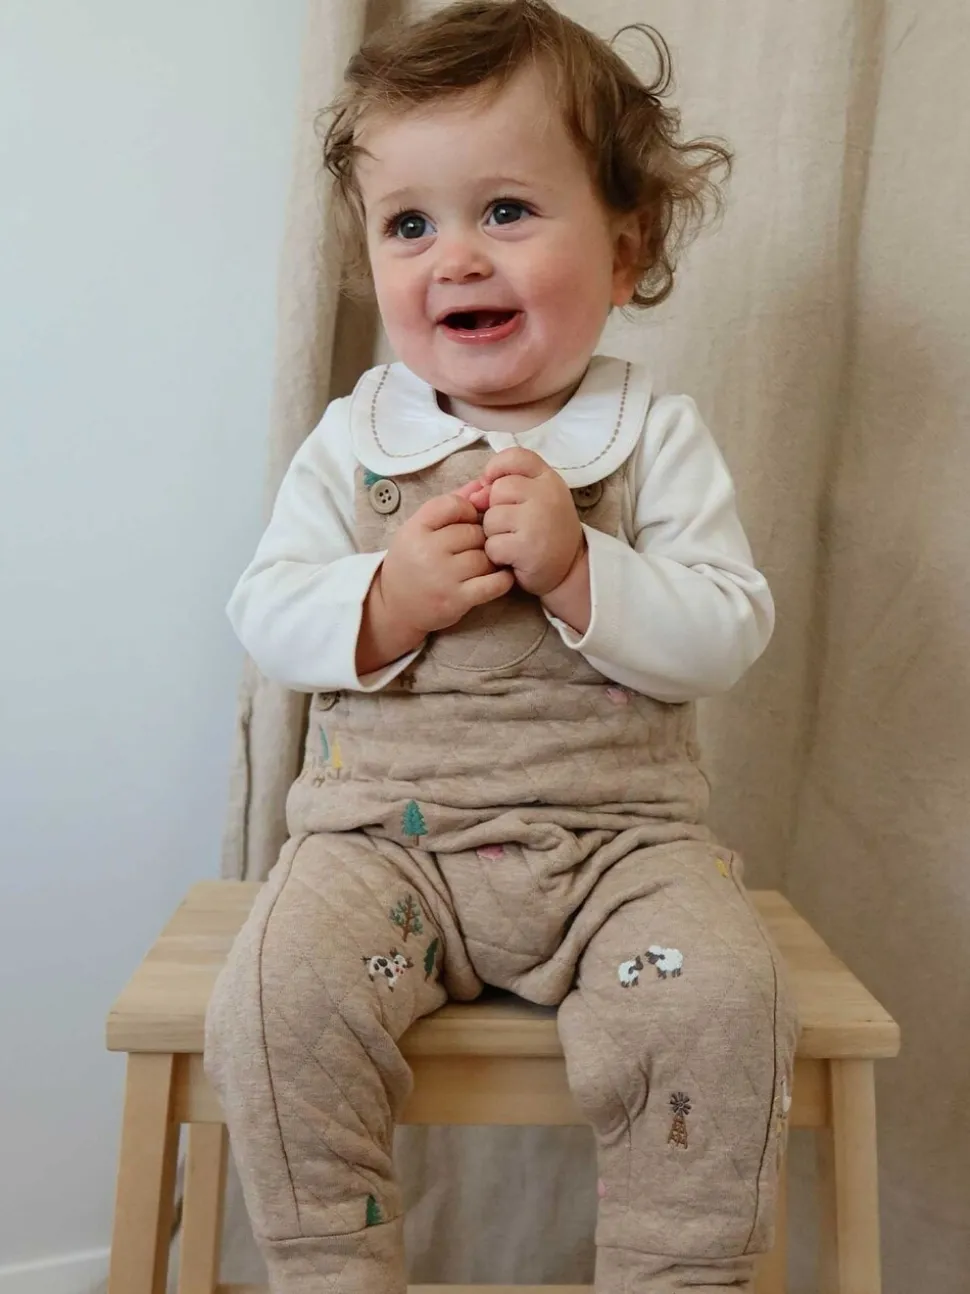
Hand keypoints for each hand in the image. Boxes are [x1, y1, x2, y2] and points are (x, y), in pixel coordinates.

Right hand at [357, 493, 513, 674]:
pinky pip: (494, 583)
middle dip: (480, 538)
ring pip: (486, 556)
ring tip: (481, 564)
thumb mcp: (419, 529)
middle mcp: (427, 551)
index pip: (454, 505)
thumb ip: (449, 505)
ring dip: (490, 560)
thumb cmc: (411, 562)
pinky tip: (498, 576)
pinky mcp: (457, 600)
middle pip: (474, 532)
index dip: (468, 511)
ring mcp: (443, 577)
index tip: (466, 521)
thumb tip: (482, 483)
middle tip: (475, 547)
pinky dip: (503, 578)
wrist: (395, 607)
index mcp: (415, 529)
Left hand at [475, 448, 584, 597]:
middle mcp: (546, 495)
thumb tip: (474, 495)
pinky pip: (492, 544)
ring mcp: (537, 520)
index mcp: (549, 479)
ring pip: (491, 518)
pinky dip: (497, 555)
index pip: (516, 456)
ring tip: (515, 542)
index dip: (497, 467)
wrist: (570, 570)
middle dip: (495, 509)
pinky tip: (514, 557)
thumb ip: (506, 488)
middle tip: (514, 526)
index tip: (494, 483)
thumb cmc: (546, 532)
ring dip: (495, 534)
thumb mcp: (536, 501)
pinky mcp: (527, 546)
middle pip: (497, 490)